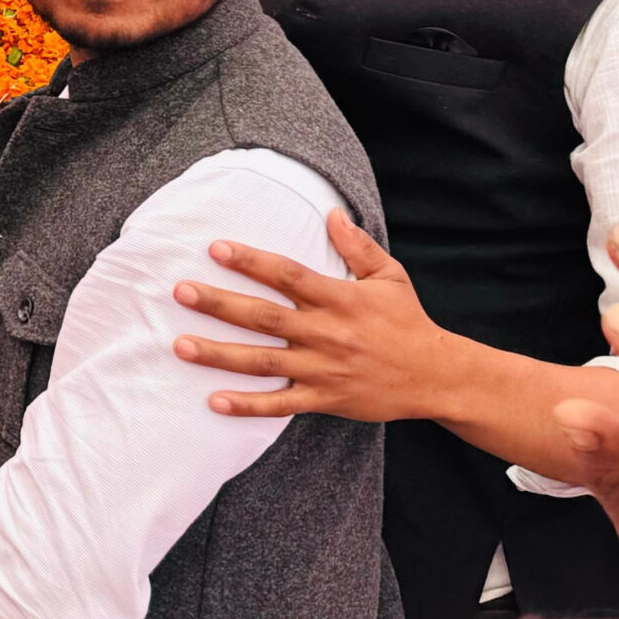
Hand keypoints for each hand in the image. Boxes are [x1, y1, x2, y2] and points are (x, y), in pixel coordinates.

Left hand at [171, 211, 465, 424]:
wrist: (438, 377)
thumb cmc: (409, 322)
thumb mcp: (390, 277)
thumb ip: (358, 246)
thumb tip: (331, 212)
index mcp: (338, 299)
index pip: (287, 274)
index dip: (251, 261)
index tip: (215, 248)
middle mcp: (325, 333)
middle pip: (263, 316)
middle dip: (218, 304)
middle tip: (180, 292)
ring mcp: (322, 369)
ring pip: (263, 361)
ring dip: (219, 355)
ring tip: (180, 345)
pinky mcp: (325, 399)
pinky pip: (280, 404)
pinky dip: (248, 405)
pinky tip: (214, 401)